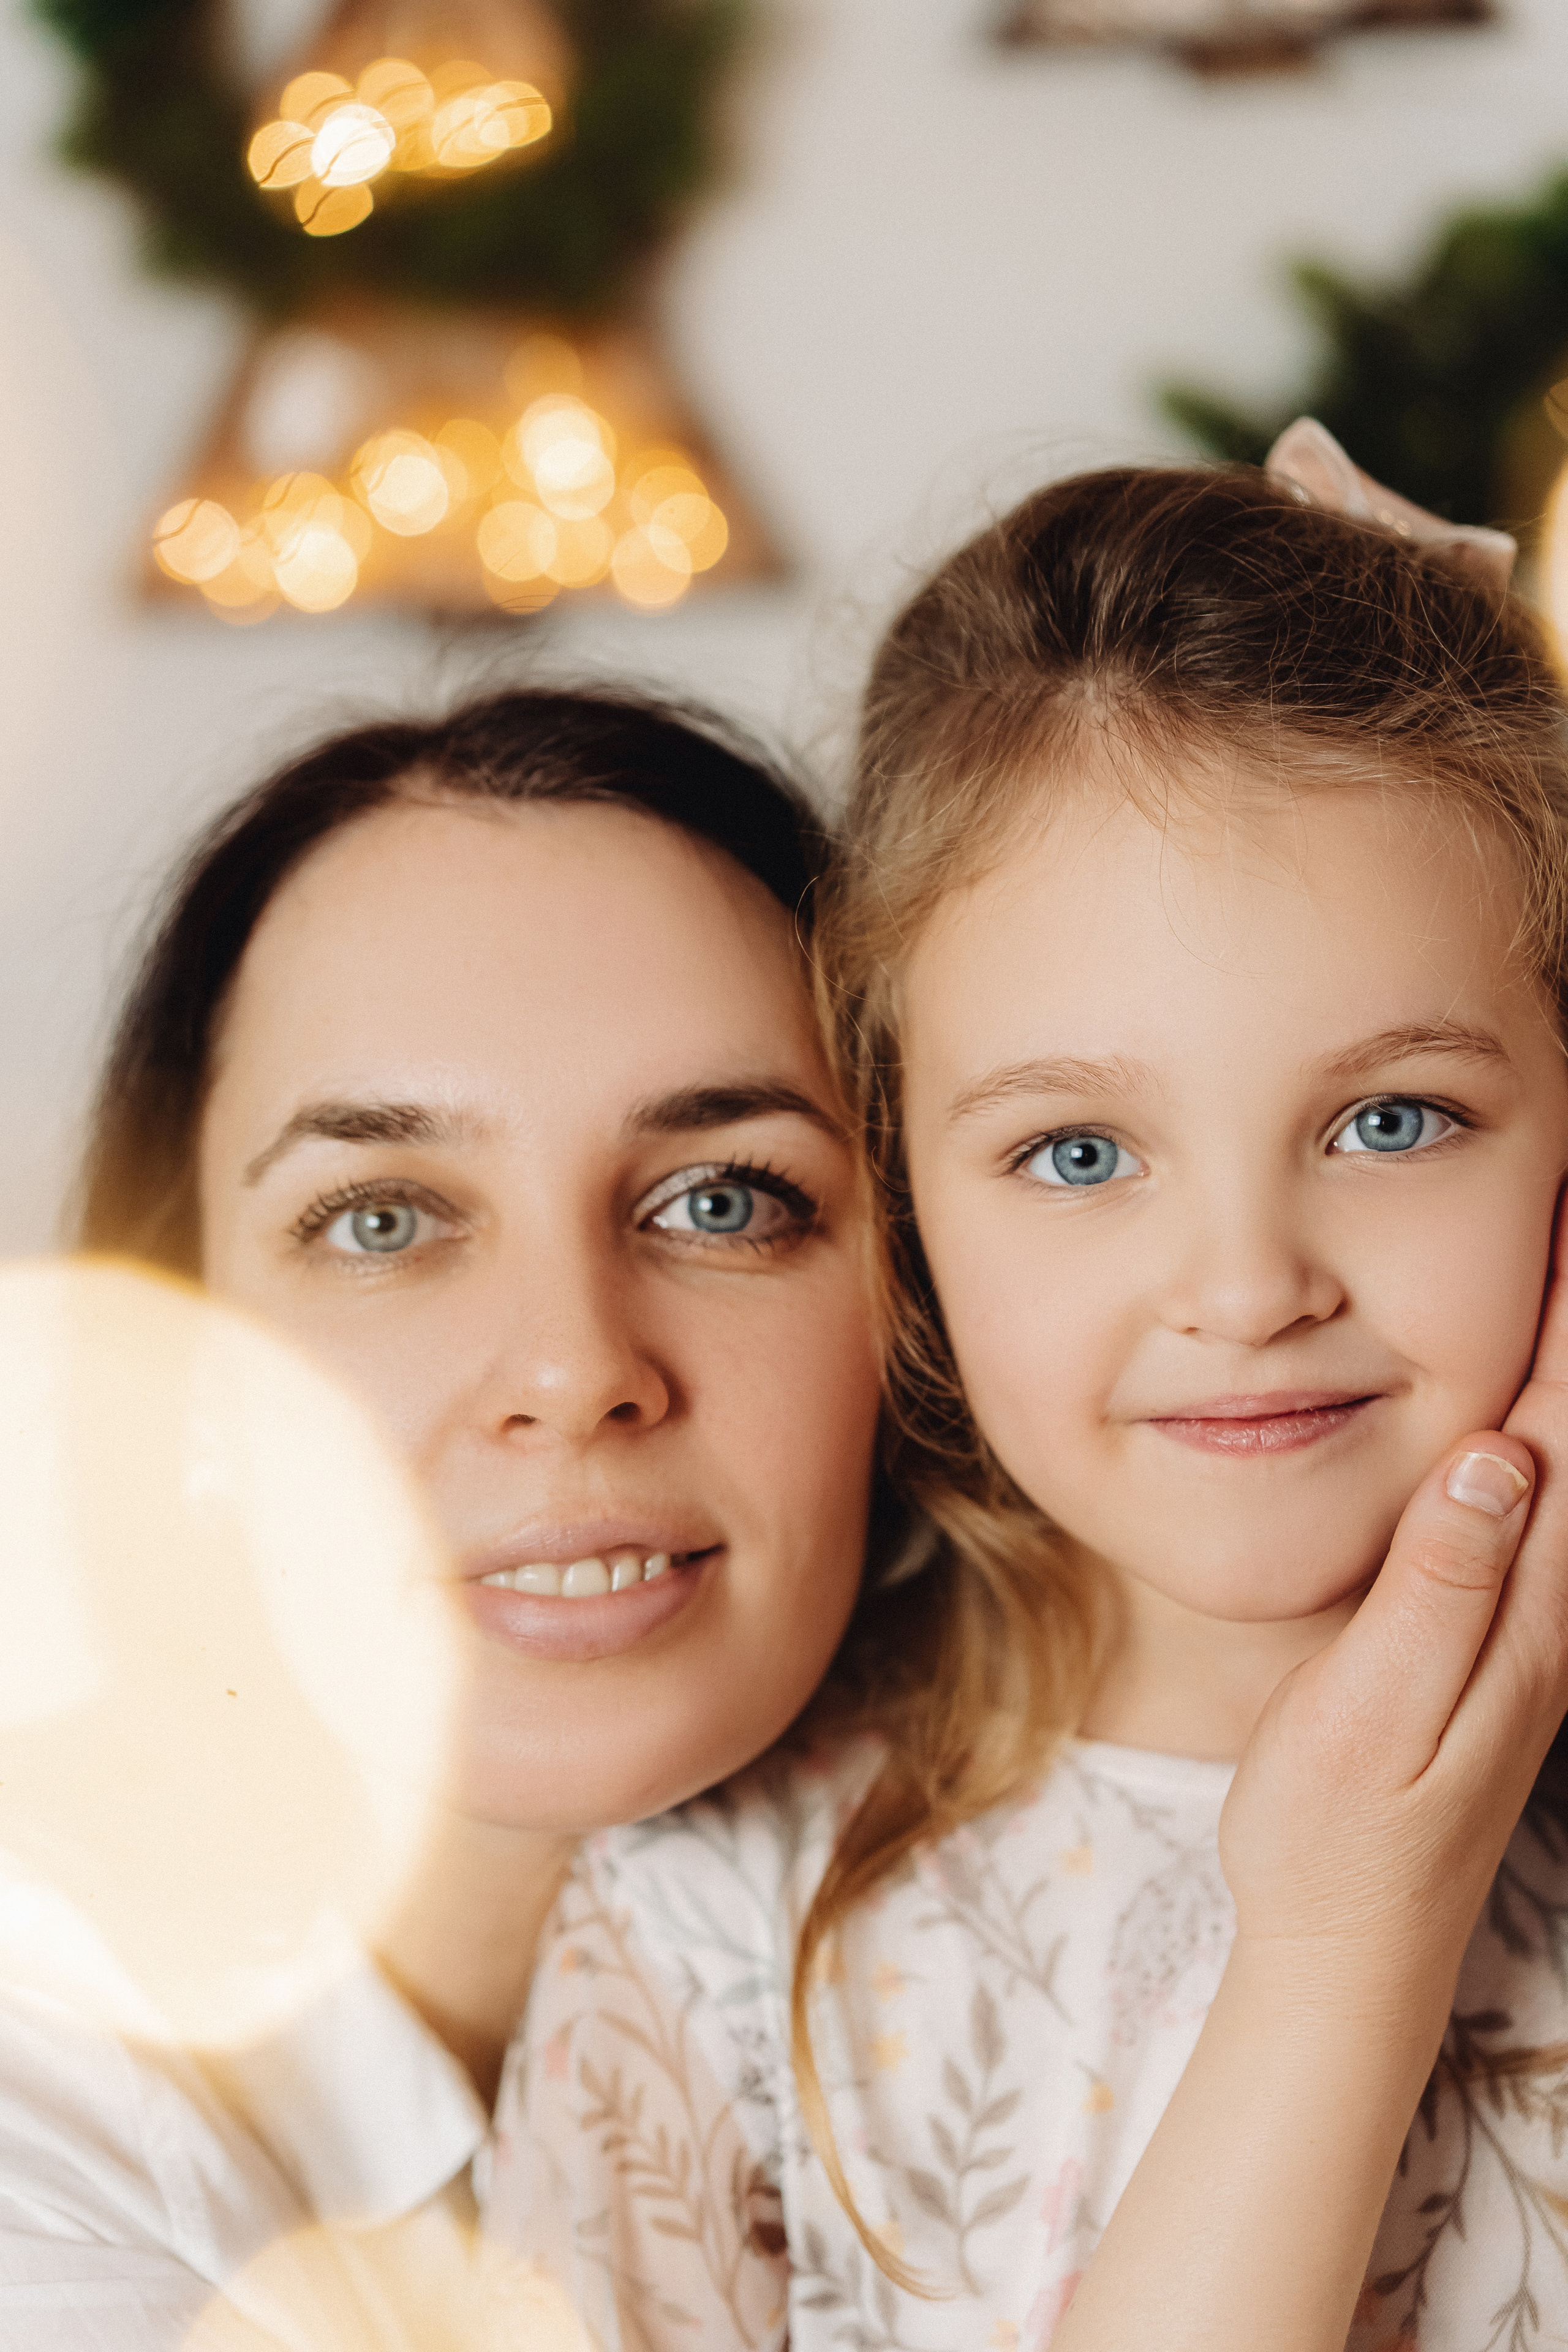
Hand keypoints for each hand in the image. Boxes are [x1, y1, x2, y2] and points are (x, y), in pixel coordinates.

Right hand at [1219, 1198, 1567, 2023]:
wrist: (1349, 1950)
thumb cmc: (1340, 1839)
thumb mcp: (1374, 1714)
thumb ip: (1439, 1586)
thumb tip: (1497, 1456)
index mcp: (1526, 1612)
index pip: (1567, 1429)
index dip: (1567, 1316)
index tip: (1555, 1215)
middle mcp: (1550, 1608)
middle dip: (1567, 1315)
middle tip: (1548, 1199)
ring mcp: (1530, 1624)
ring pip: (1563, 1456)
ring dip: (1557, 1357)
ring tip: (1539, 1259)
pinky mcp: (1497, 1634)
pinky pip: (1533, 1496)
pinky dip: (1531, 1414)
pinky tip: (1506, 1387)